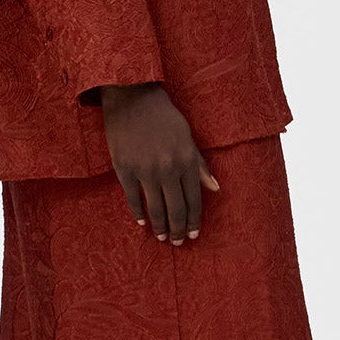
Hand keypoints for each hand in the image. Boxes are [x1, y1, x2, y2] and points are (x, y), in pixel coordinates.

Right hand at [98, 83, 219, 243]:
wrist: (132, 97)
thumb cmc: (163, 117)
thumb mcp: (188, 137)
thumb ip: (200, 165)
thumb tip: (215, 188)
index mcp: (186, 160)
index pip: (194, 200)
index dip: (194, 221)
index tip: (193, 234)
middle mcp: (168, 168)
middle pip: (176, 209)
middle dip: (178, 230)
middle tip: (177, 242)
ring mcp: (145, 170)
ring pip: (155, 208)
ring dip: (160, 227)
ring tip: (162, 237)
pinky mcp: (124, 169)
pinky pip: (133, 199)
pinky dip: (138, 213)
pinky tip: (143, 223)